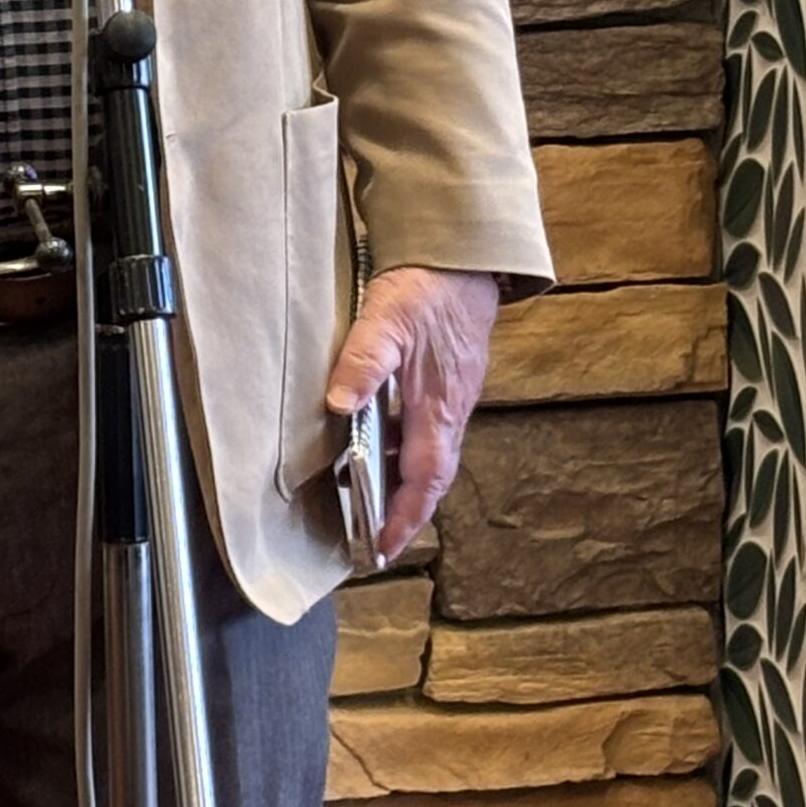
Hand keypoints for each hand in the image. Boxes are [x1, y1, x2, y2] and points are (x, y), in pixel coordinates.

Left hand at [326, 265, 498, 564]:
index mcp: (438, 407)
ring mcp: (454, 397)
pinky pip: (432, 431)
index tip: (383, 547)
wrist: (466, 260)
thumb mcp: (386, 319)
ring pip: (432, 455)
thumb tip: (339, 404)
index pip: (424, 478)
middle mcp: (451, 411)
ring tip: (374, 500)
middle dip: (406, 512)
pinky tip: (384, 442)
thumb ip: (363, 361)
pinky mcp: (450, 382)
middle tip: (378, 539)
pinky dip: (409, 450)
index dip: (403, 516)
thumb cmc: (428, 289)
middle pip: (432, 477)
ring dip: (406, 483)